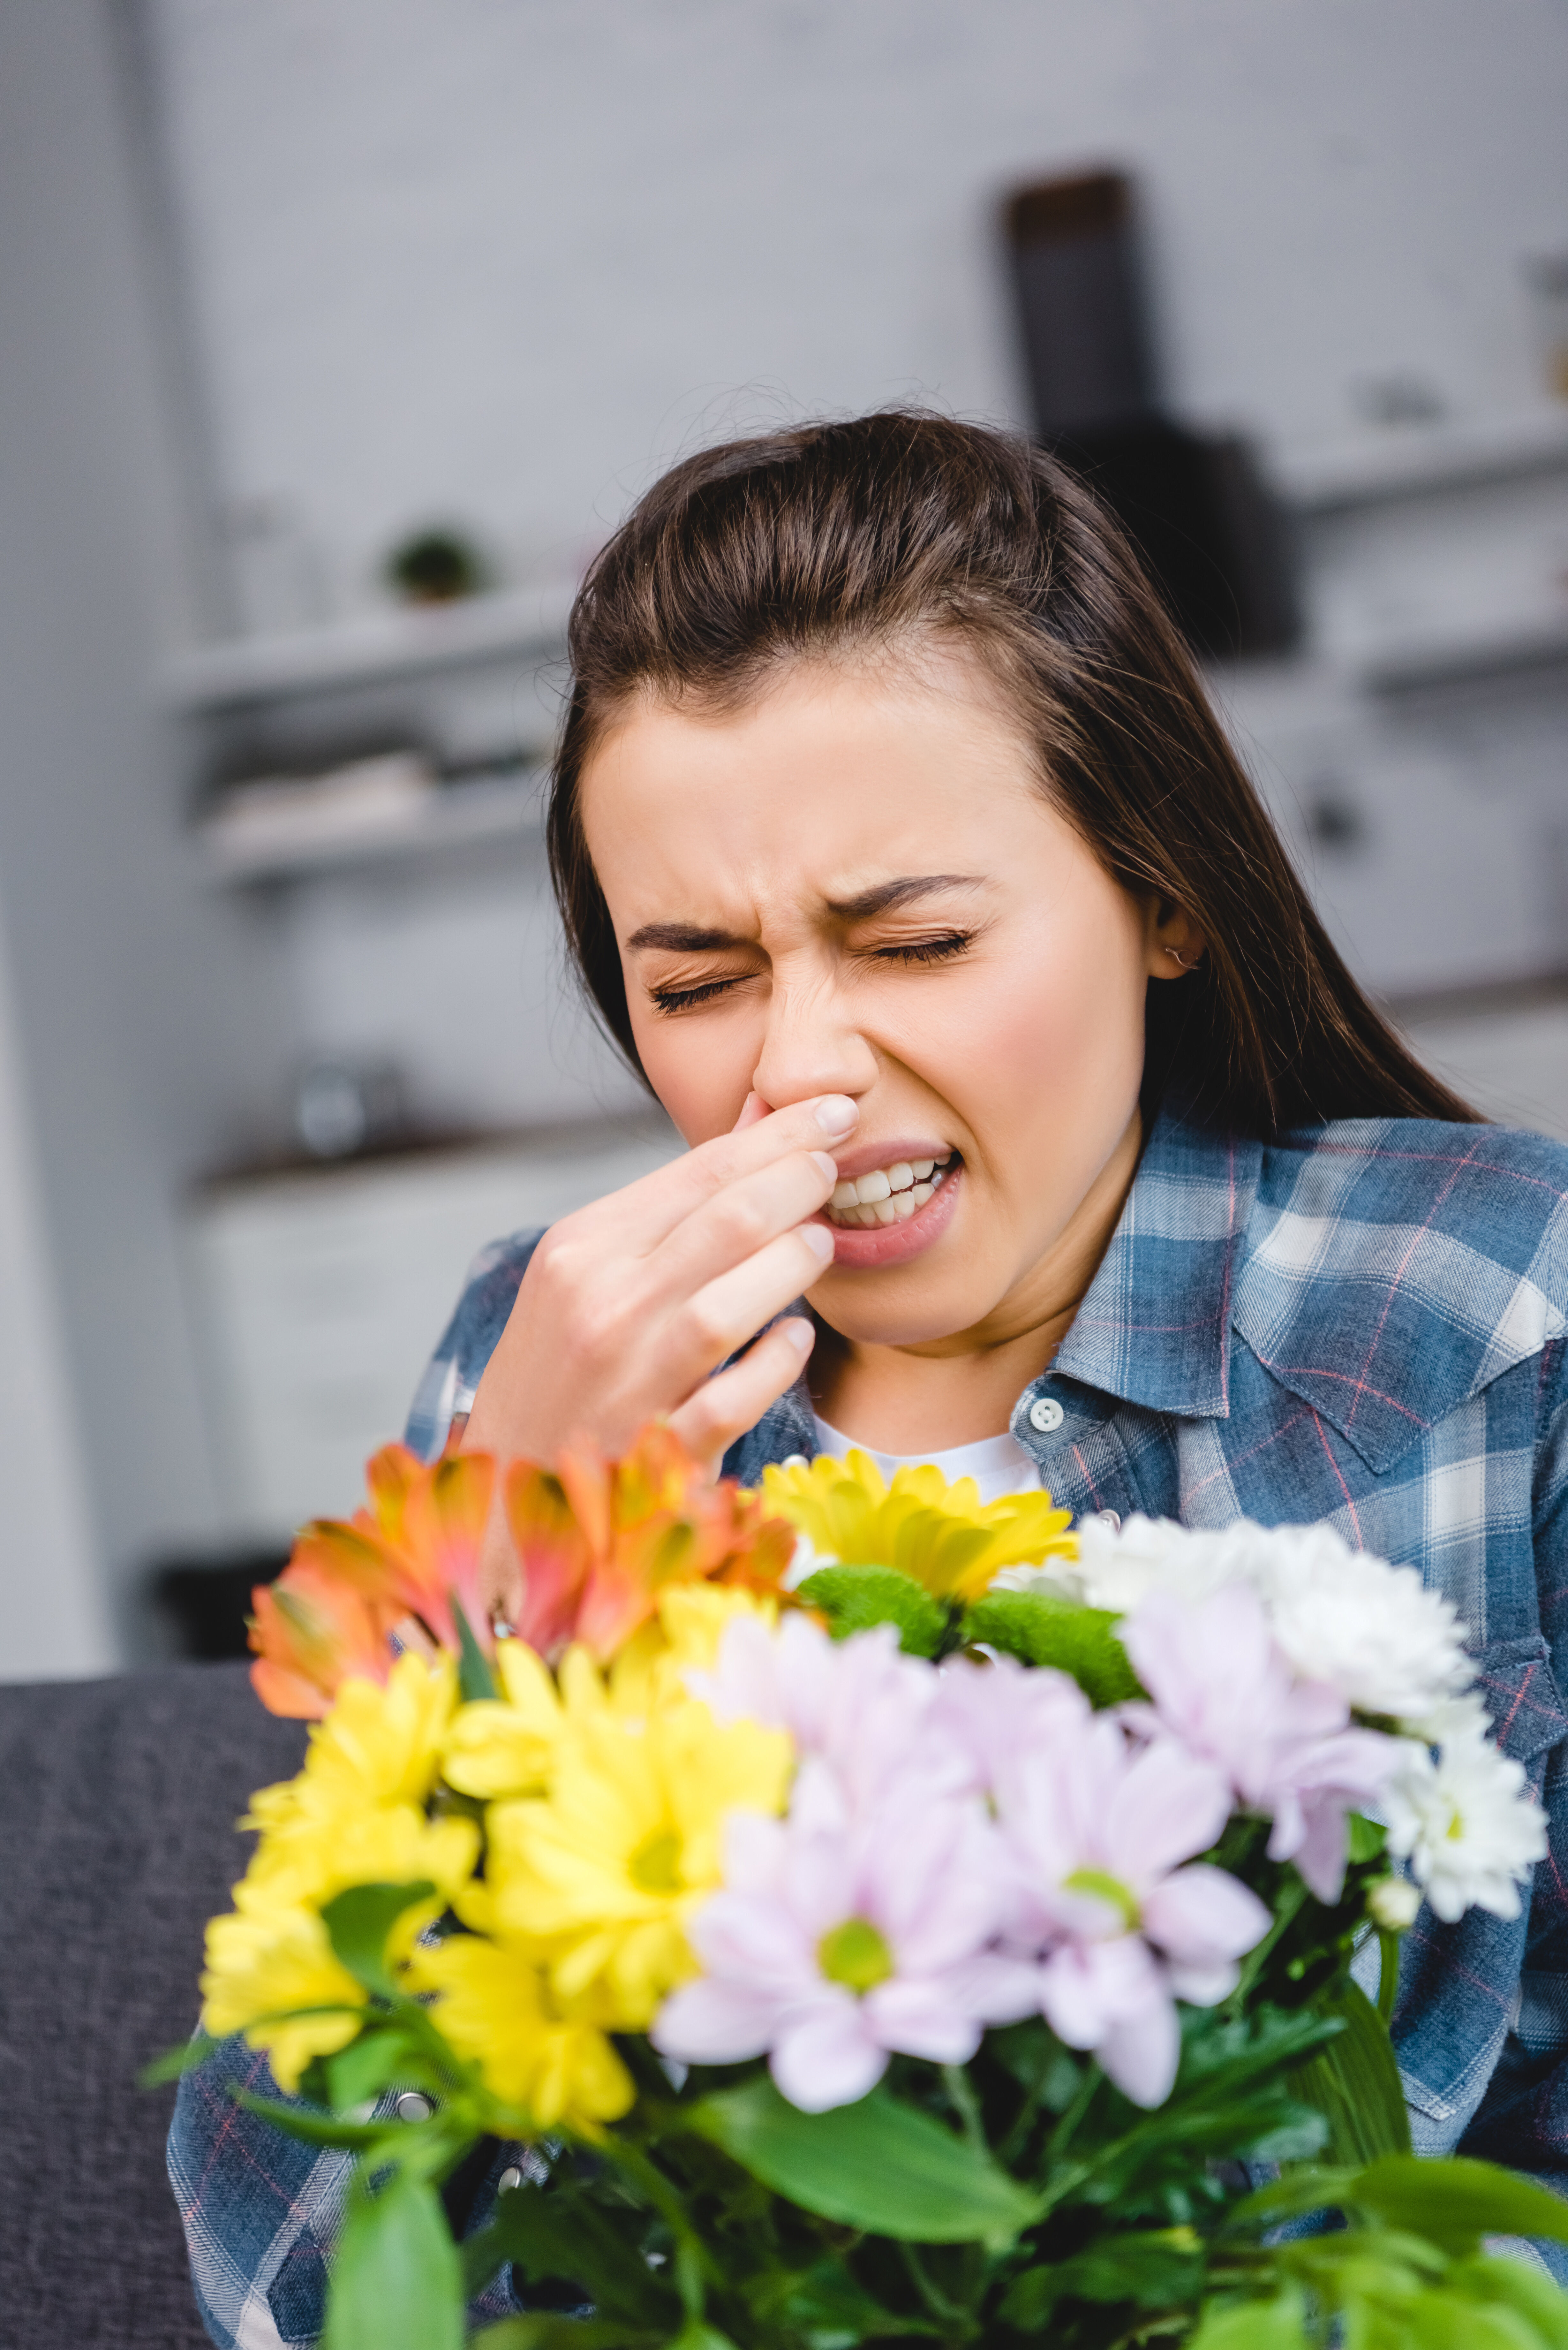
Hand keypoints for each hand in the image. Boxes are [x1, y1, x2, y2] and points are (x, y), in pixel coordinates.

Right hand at [459, 1092, 854, 1606]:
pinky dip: (778, 1363)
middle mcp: (600, 1309)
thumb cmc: (562, 1367)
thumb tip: (763, 1125)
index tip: (834, 1111)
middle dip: (798, 1182)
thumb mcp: (587, 1271)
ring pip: (731, 1307)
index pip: (699, 1171)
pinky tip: (795, 1338)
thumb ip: (674, 1206)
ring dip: (794, 1264)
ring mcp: (627, 1384)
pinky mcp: (658, 1453)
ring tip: (821, 1242)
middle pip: (727, 1222)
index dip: (780, 1134)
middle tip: (837, 1166)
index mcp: (579, 1252)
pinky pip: (738, 1398)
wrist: (503, 1490)